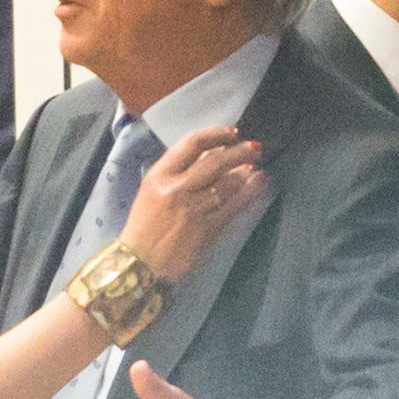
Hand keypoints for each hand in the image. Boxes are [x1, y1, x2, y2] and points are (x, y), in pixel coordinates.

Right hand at [120, 125, 264, 281]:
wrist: (139, 265)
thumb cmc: (143, 228)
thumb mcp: (151, 192)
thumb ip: (176, 174)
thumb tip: (211, 156)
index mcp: (159, 176)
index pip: (192, 144)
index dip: (216, 135)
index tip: (232, 133)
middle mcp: (177, 189)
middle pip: (216, 161)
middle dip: (239, 151)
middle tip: (253, 147)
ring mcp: (194, 209)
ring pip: (229, 182)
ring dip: (247, 171)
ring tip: (255, 165)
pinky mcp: (208, 228)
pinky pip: (235, 204)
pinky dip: (251, 190)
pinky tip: (259, 182)